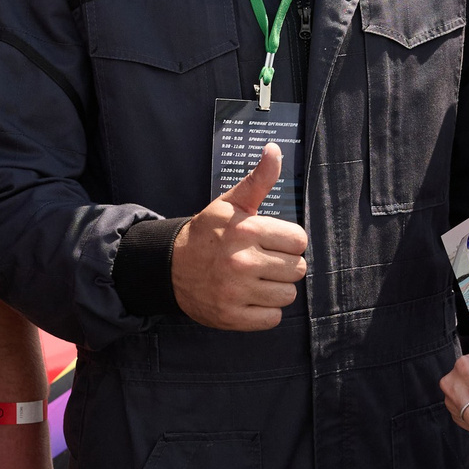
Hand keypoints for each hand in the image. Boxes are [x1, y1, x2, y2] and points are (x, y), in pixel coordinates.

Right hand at [172, 142, 307, 330]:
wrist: (168, 266)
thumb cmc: (207, 234)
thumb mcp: (230, 203)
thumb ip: (258, 180)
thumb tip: (274, 149)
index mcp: (246, 230)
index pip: (299, 241)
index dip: (288, 241)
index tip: (271, 242)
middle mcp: (242, 261)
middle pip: (298, 269)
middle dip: (284, 265)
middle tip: (263, 261)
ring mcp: (236, 292)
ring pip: (288, 295)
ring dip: (276, 289)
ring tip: (256, 280)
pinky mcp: (231, 316)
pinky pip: (272, 319)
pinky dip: (265, 311)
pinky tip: (249, 298)